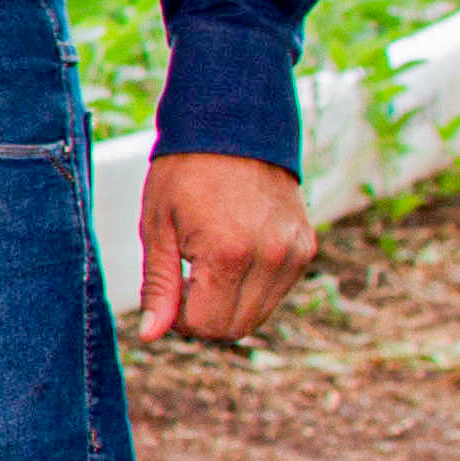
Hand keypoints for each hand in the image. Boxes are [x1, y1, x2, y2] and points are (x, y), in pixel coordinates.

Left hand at [134, 149, 320, 345]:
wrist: (233, 126)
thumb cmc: (184, 173)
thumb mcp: (157, 228)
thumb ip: (159, 286)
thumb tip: (152, 334)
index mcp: (229, 255)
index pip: (208, 326)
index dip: (180, 320)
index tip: (170, 291)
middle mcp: (271, 258)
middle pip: (237, 327)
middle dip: (205, 317)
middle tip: (185, 282)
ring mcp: (295, 253)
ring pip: (259, 313)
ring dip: (229, 304)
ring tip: (207, 265)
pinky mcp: (307, 246)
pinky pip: (277, 290)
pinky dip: (252, 287)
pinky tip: (231, 256)